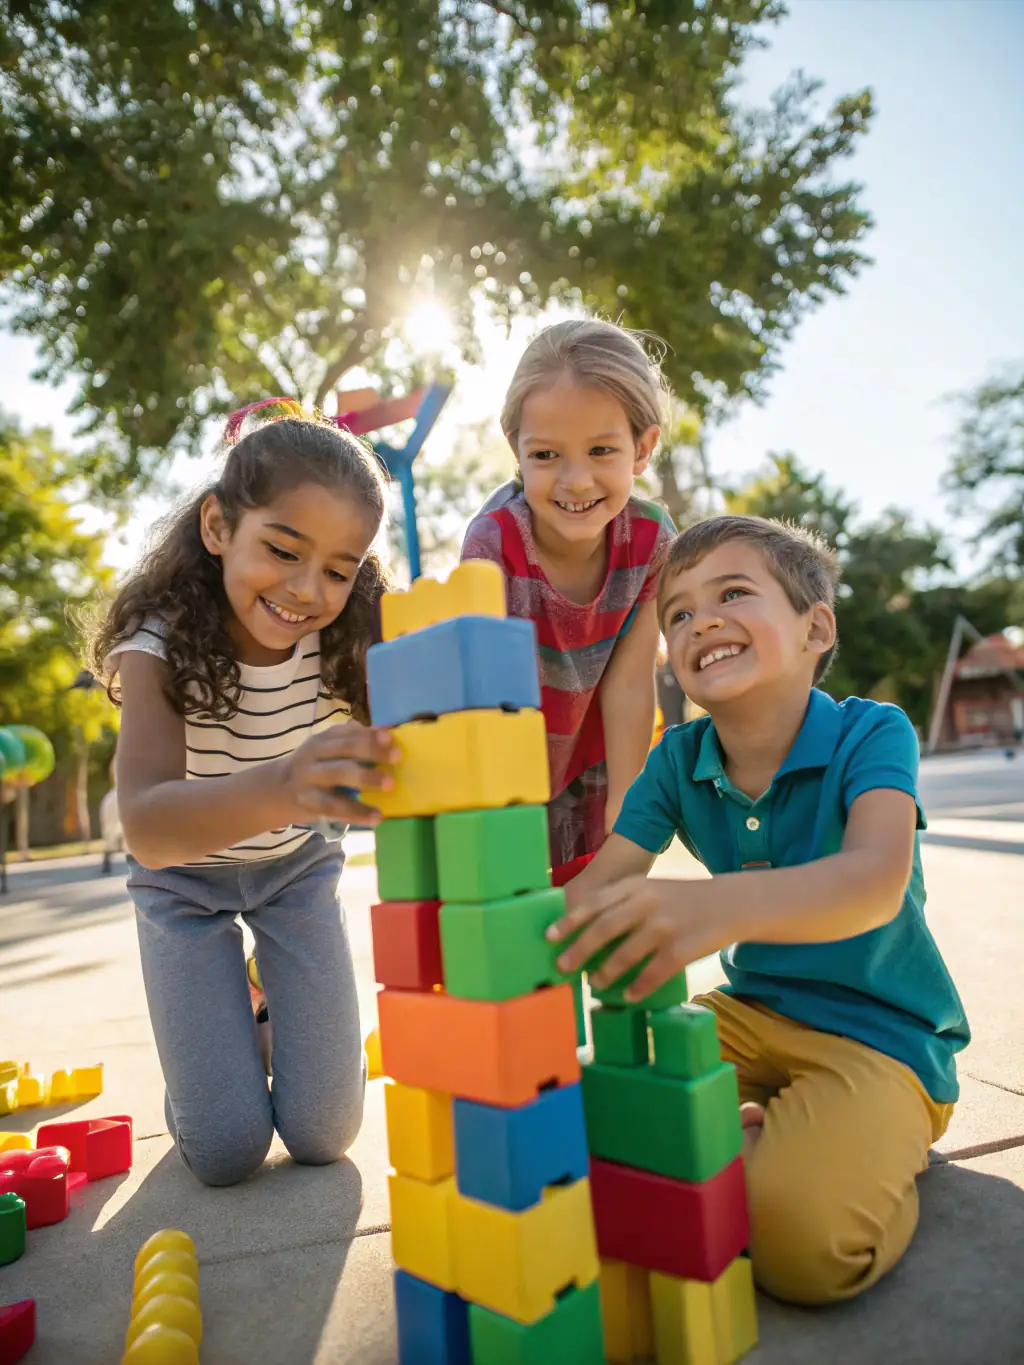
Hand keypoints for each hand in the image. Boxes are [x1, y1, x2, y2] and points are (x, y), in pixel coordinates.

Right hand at [280, 725, 397, 827]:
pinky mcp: (308, 803)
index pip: (347, 733)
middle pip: (345, 750)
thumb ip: (353, 740)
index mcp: (322, 740)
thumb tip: (387, 731)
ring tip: (390, 785)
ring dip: (366, 778)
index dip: (369, 734)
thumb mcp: (327, 750)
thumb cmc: (313, 769)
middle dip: (372, 751)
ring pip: (339, 775)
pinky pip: (334, 807)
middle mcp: (313, 755)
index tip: (391, 736)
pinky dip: (357, 812)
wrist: (274, 792)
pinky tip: (376, 817)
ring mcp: (309, 779)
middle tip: (398, 757)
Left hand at [546, 876, 726, 1002]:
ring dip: (605, 973)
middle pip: (604, 929)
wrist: (729, 903)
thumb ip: (621, 901)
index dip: (569, 921)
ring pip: (625, 955)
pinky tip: (628, 997)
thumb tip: (583, 926)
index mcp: (636, 886)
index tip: (549, 937)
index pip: (595, 903)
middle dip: (579, 950)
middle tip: (562, 967)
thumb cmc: (681, 898)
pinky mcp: (682, 950)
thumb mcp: (651, 888)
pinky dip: (638, 988)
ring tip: (594, 984)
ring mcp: (665, 927)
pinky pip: (653, 974)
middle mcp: (647, 903)